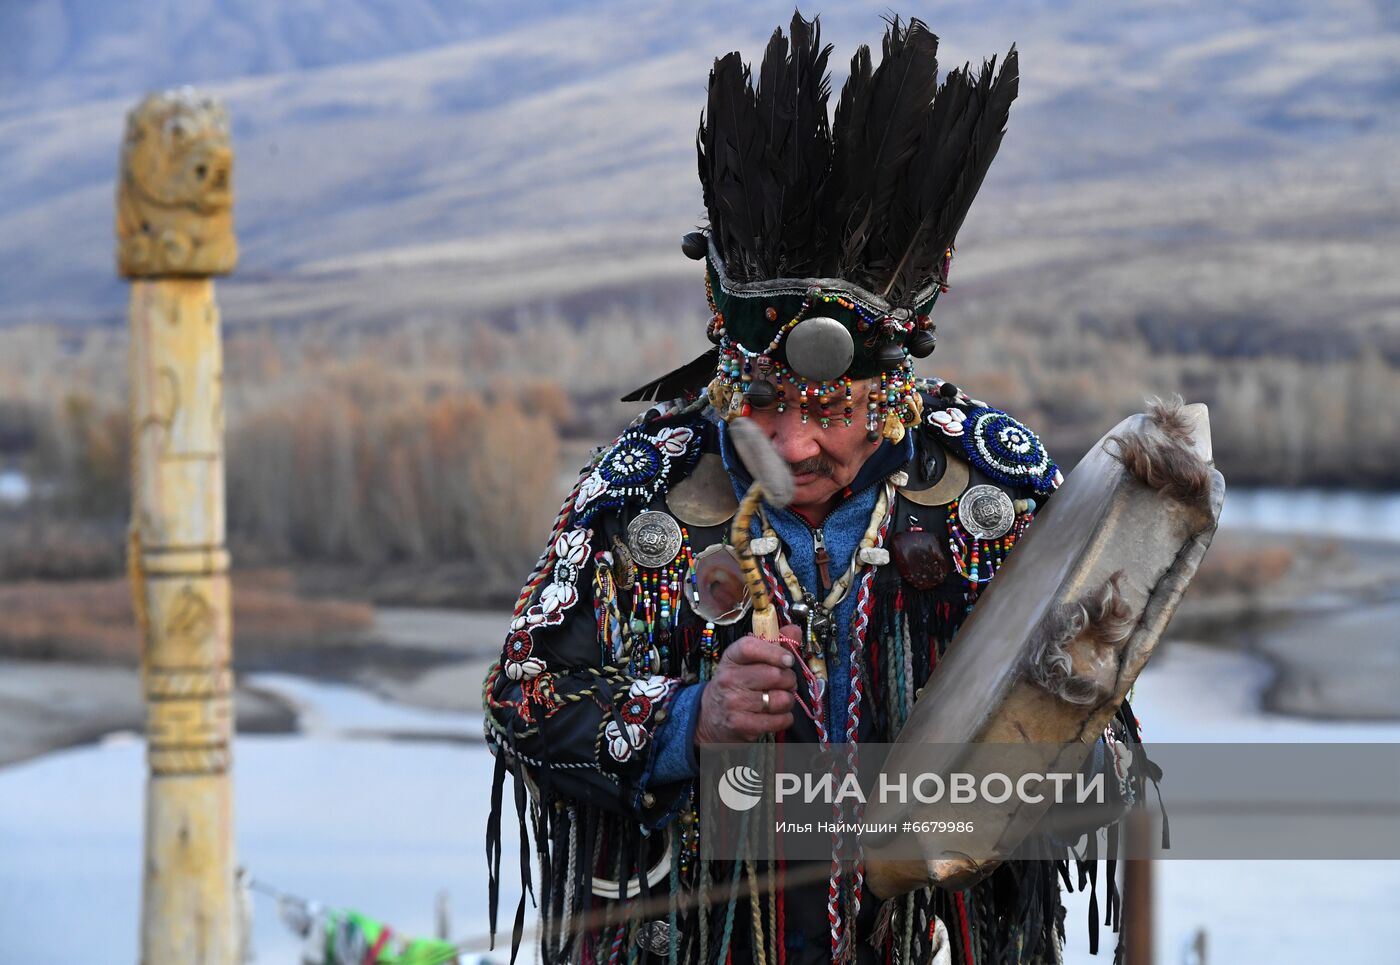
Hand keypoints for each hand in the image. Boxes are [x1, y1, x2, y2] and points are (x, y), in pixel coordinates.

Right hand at [695, 625, 800, 743]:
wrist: (711, 716)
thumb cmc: (735, 685)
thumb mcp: (747, 661)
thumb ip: (773, 644)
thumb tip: (794, 630)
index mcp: (731, 658)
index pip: (750, 647)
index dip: (774, 652)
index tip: (788, 660)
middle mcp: (729, 679)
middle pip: (774, 675)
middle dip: (789, 679)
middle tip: (786, 682)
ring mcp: (734, 703)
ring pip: (781, 699)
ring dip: (788, 700)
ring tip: (780, 699)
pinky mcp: (742, 725)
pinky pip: (779, 720)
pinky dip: (785, 718)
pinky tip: (777, 714)